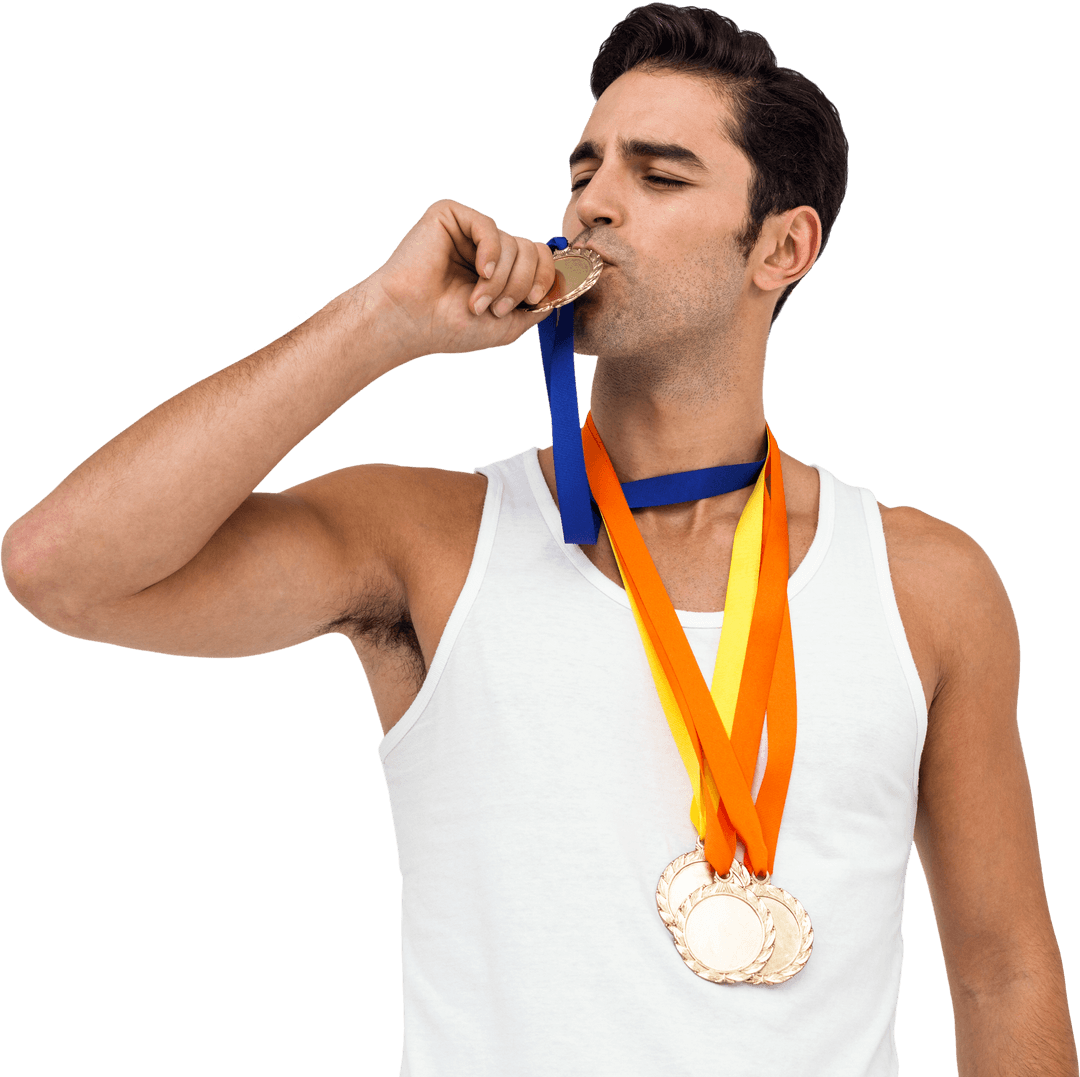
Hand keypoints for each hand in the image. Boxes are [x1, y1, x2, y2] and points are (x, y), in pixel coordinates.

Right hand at [366, 199, 557, 361]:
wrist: (410, 322)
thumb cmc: (450, 327)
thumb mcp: (508, 325)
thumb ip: (538, 307)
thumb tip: (561, 289)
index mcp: (500, 269)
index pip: (540, 258)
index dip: (545, 278)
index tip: (533, 302)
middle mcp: (486, 247)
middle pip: (532, 249)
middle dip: (521, 284)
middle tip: (498, 308)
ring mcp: (468, 231)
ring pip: (512, 243)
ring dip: (501, 280)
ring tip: (477, 301)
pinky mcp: (450, 216)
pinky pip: (489, 226)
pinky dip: (491, 253)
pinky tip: (479, 271)